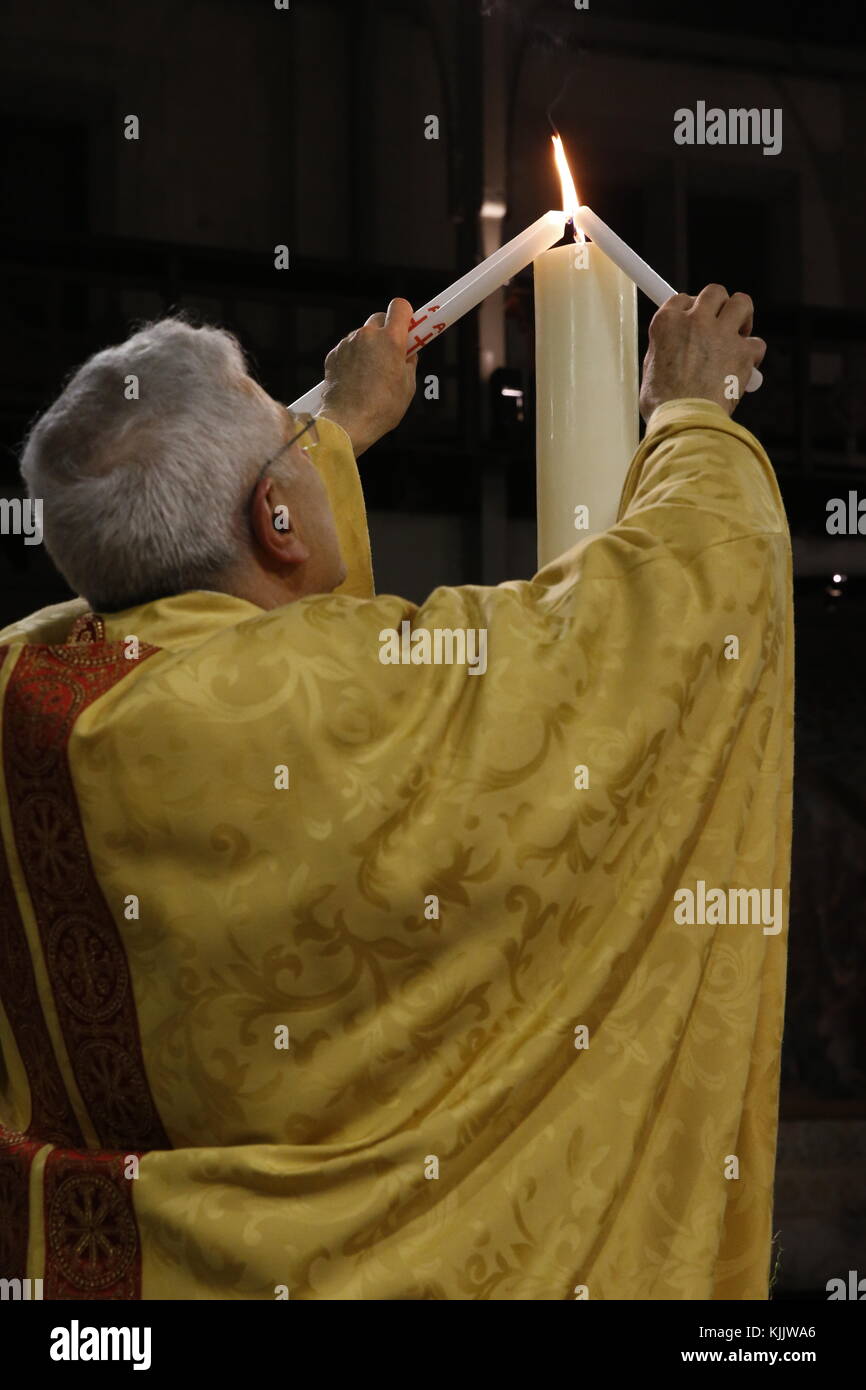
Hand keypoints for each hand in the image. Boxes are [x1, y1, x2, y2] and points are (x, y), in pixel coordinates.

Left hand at [317, 298, 417, 455]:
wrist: (347, 422)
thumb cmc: (381, 408)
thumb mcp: (407, 386)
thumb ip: (409, 362)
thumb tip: (407, 354)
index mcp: (390, 340)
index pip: (400, 306)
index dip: (406, 315)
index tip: (409, 327)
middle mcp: (367, 335)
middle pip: (380, 318)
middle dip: (387, 331)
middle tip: (392, 352)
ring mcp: (348, 343)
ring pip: (362, 335)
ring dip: (369, 346)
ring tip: (372, 374)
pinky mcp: (334, 354)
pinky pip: (348, 349)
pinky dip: (354, 358)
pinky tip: (357, 379)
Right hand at [639, 284, 766, 421]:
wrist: (684, 421)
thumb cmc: (664, 404)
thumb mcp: (652, 369)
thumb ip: (666, 349)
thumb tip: (675, 349)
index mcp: (667, 323)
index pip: (682, 298)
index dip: (691, 309)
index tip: (695, 318)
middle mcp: (694, 321)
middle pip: (714, 292)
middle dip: (719, 305)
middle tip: (719, 323)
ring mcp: (721, 334)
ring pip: (742, 303)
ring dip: (742, 315)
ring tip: (738, 332)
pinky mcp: (742, 352)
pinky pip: (756, 343)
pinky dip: (753, 354)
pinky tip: (746, 366)